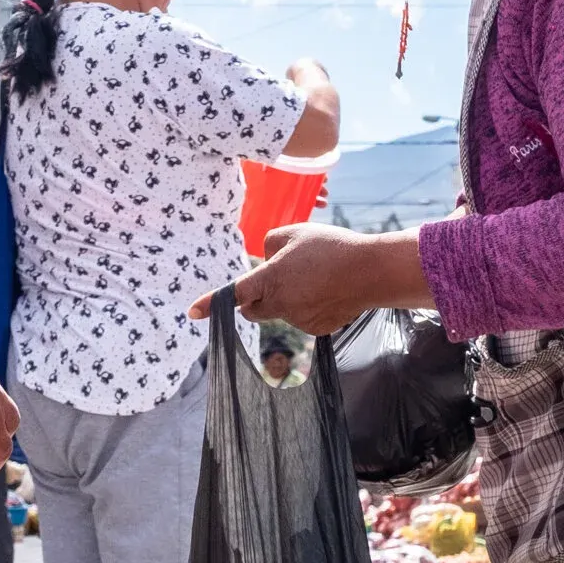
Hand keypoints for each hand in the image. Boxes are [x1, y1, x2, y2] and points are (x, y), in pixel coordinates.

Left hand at [193, 223, 426, 334]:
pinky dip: (308, 308)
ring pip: (281, 313)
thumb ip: (271, 243)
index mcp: (270, 279)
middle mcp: (280, 305)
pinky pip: (302, 320)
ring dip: (287, 300)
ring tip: (315, 278)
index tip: (192, 313)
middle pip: (253, 310)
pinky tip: (327, 292)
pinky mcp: (316, 330)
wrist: (371, 271)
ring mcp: (298, 320)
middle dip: (254, 299)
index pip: (234, 293)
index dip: (211, 302)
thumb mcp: (295, 233)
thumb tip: (266, 256)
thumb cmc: (331, 246)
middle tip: (274, 279)